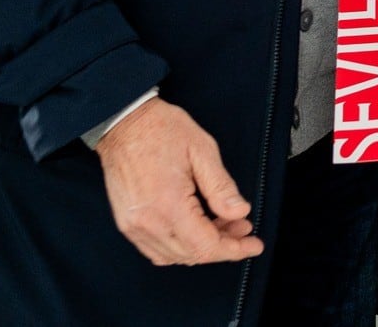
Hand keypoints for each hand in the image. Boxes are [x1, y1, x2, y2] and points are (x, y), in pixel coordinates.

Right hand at [95, 96, 261, 265]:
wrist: (124, 122)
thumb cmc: (161, 130)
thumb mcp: (202, 151)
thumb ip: (222, 187)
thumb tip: (240, 212)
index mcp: (168, 205)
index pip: (206, 246)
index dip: (235, 249)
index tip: (254, 245)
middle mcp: (147, 223)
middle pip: (192, 254)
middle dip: (224, 246)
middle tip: (243, 227)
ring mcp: (133, 226)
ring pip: (174, 255)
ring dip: (203, 246)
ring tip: (224, 224)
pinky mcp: (126, 223)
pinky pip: (156, 249)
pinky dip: (180, 247)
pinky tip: (197, 229)